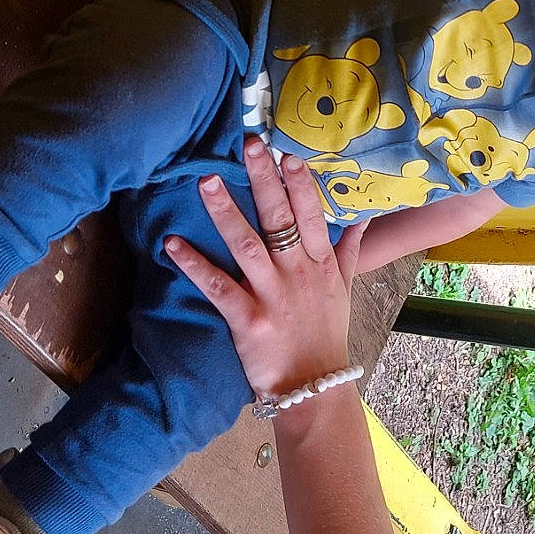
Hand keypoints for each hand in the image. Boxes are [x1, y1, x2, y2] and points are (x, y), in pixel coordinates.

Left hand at [165, 141, 368, 397]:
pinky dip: (193, 264)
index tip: (287, 153)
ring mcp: (271, 296)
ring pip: (246, 246)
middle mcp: (298, 274)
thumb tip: (361, 216)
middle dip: (263, 181)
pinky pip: (216, 287)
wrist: (315, 388)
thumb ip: (349, 250)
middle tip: (248, 145)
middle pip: (279, 220)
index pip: (310, 215)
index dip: (299, 183)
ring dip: (225, 212)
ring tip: (206, 180)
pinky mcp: (246, 320)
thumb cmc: (326, 335)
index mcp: (321, 264)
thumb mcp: (345, 290)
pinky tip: (172, 243)